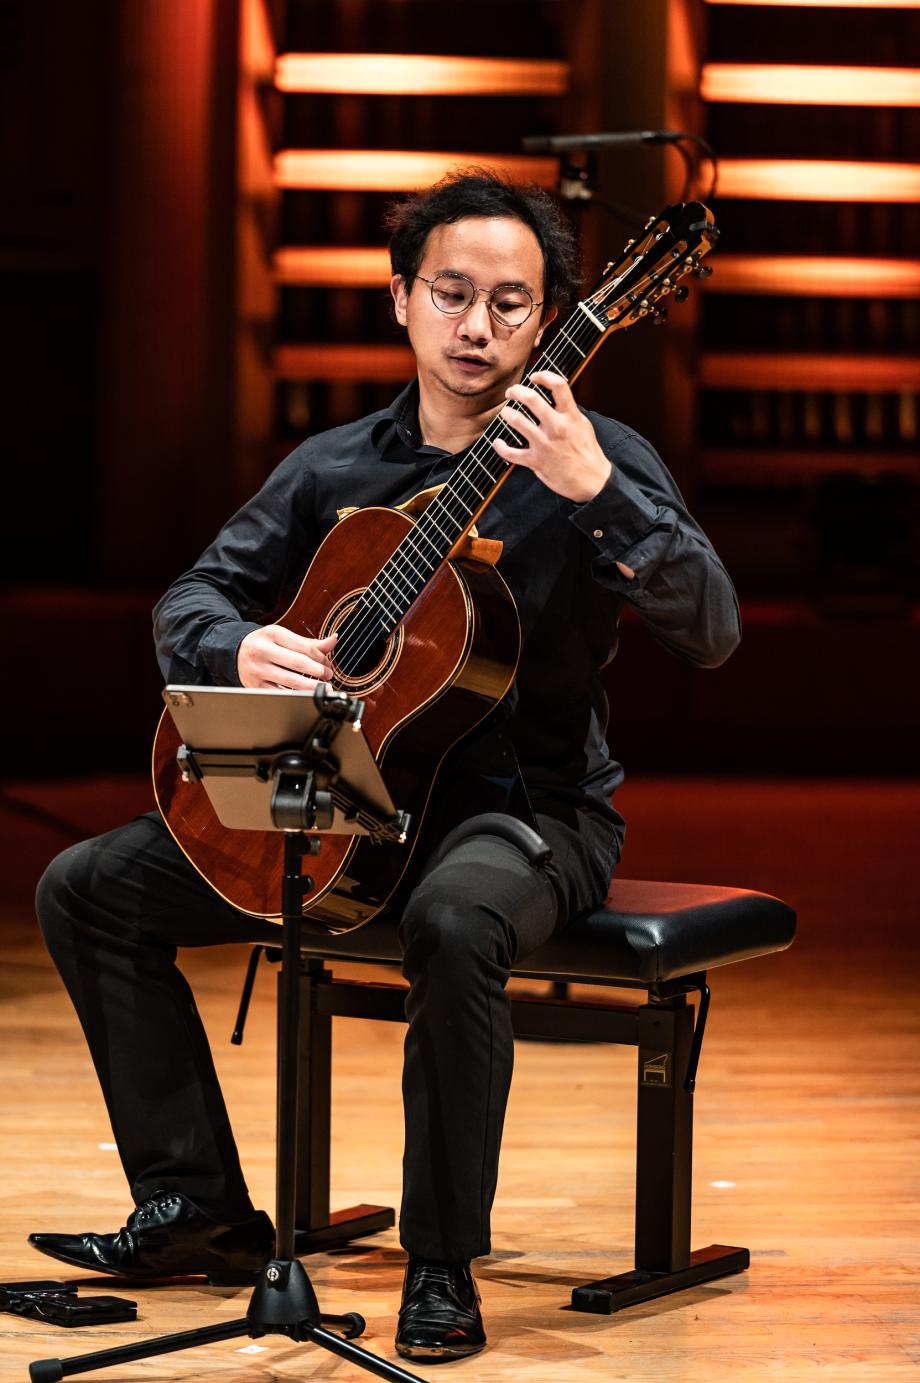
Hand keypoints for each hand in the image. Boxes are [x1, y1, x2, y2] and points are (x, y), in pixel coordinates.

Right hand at [237, 626, 336, 689]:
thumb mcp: (283, 638)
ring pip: (291, 681)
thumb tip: (333, 640)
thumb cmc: (265, 645)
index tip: (327, 665)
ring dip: (311, 686)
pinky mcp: (255, 686)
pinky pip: (280, 693)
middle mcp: (262, 650)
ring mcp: (257, 669)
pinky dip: (294, 695)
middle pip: (298, 663)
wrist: (235, 653)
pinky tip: (304, 695)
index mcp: (272, 634)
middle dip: (318, 672)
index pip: (304, 647)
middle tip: (328, 676)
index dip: (321, 658)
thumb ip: (308, 642)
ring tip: (322, 688)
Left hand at [492, 370, 611, 503]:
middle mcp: (557, 428)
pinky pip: (511, 453)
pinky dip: (501, 447)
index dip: (543, 375)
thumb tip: (555, 396)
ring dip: (507, 413)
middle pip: (532, 399)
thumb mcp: (583, 425)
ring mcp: (545, 445)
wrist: (592, 481)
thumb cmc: (587, 452)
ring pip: (518, 422)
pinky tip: (497, 442)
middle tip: (512, 392)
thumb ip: (568, 411)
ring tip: (505, 412)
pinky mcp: (536, 461)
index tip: (534, 377)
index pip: (558, 385)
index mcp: (570, 417)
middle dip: (517, 391)